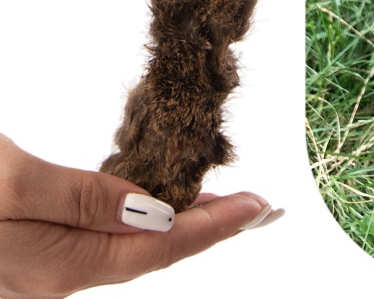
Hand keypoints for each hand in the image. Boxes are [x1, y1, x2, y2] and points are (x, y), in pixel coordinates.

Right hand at [0, 135, 280, 297]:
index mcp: (58, 265)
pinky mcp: (26, 248)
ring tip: (218, 201)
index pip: (161, 249)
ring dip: (179, 225)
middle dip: (210, 228)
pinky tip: (150, 203)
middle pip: (152, 254)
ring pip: (127, 248)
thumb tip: (158, 216)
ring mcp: (37, 268)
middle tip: (257, 206)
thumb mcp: (9, 182)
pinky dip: (138, 218)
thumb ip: (85, 201)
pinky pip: (99, 239)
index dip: (217, 226)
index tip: (264, 205)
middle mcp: (53, 276)